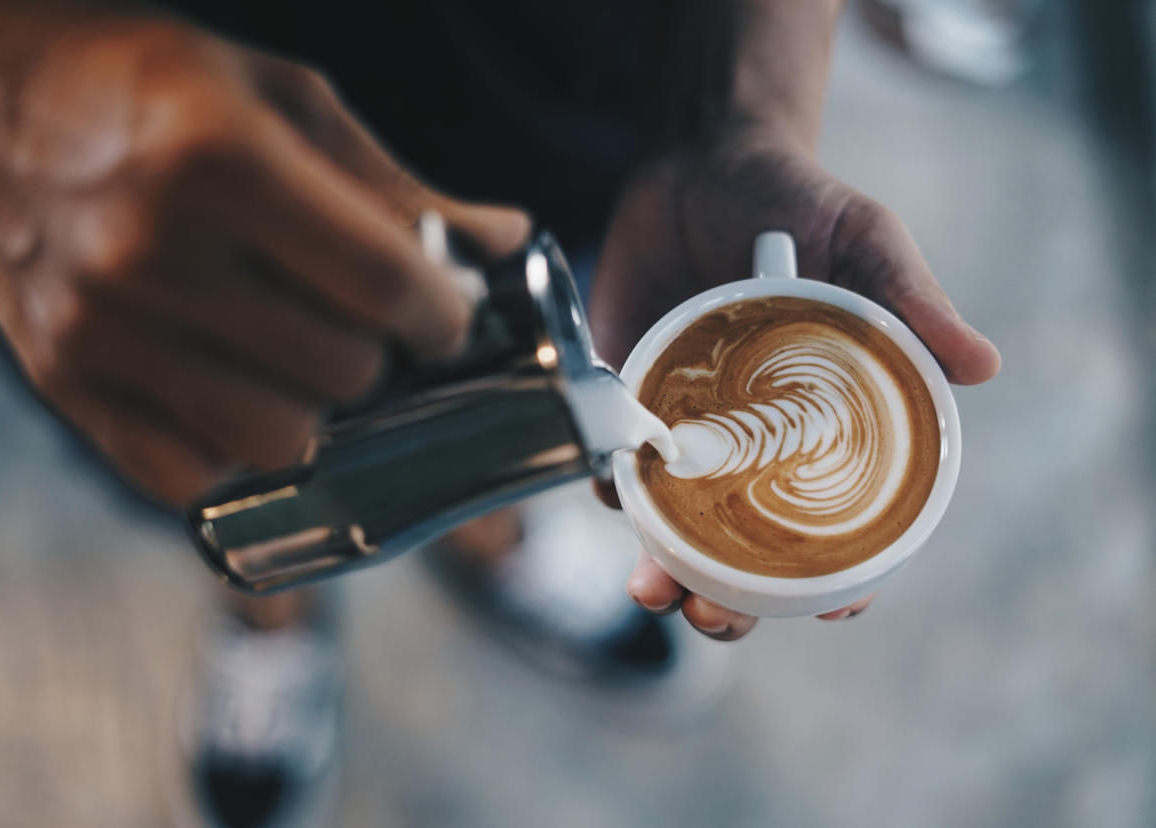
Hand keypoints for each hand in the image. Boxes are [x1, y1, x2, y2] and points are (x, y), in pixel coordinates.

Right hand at [0, 12, 527, 503]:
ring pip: (278, 441)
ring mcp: (103, 330)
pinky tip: (239, 395)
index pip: (384, 281)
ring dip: (318, 410)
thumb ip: (396, 184)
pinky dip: (234, 454)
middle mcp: (154, 253)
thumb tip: (506, 243)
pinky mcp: (66, 382)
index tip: (446, 316)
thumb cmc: (147, 84)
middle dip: (382, 356)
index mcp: (222, 161)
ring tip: (301, 360)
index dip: (443, 314)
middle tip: (364, 325)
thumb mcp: (282, 99)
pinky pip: (188, 477)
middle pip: (343, 369)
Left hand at [590, 126, 1000, 639]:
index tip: (832, 611)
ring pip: (678, 526)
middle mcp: (757, 439)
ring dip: (665, 570)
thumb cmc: (798, 201)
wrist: (700, 160)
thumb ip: (909, 300)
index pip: (841, 522)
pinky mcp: (631, 400)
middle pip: (749, 549)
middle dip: (733, 601)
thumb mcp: (864, 240)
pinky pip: (617, 465)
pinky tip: (610, 496)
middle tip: (714, 614)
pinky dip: (611, 490)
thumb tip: (983, 364)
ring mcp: (691, 426)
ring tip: (654, 589)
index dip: (841, 580)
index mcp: (827, 422)